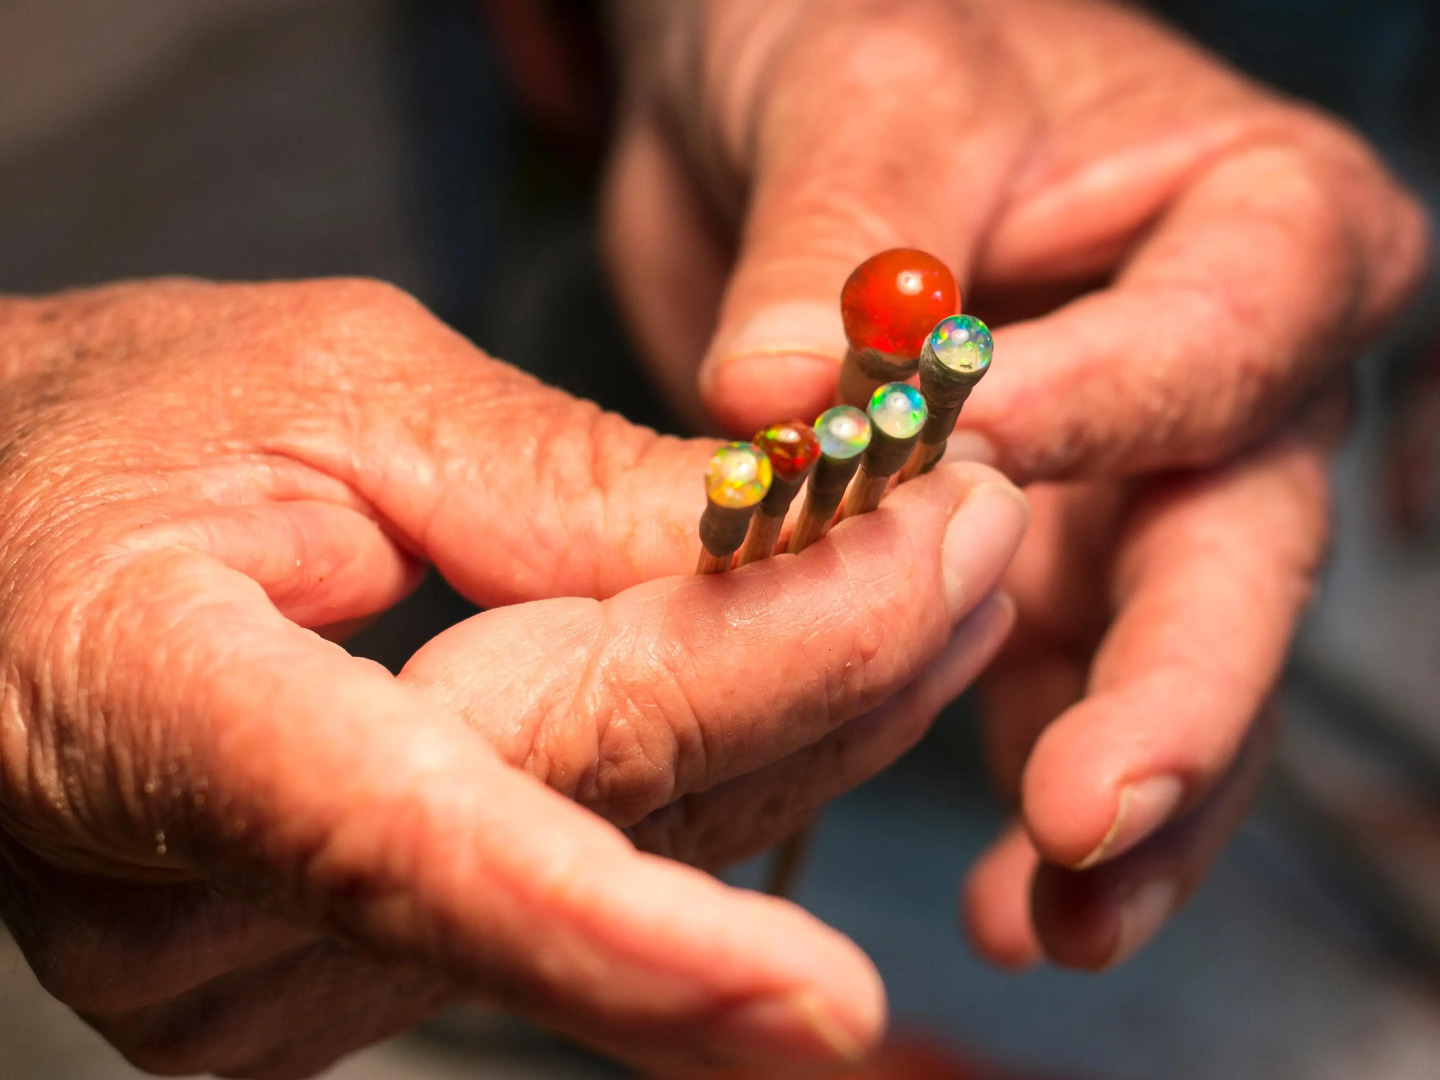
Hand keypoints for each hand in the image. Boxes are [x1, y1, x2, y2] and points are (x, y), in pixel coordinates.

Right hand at [0, 278, 1025, 1076]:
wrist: (5, 536)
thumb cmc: (118, 427)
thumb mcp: (327, 390)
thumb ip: (547, 488)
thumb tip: (770, 542)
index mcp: (147, 715)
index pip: (408, 855)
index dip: (625, 939)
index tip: (828, 1006)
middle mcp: (200, 909)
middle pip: (582, 819)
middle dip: (813, 689)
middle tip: (974, 542)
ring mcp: (273, 970)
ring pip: (624, 852)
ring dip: (805, 719)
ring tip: (937, 582)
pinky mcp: (346, 969)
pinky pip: (596, 863)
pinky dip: (723, 761)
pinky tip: (820, 665)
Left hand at [602, 0, 1428, 965]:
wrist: (786, 90)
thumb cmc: (856, 32)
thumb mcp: (863, 89)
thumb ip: (840, 242)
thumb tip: (781, 396)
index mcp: (1248, 224)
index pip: (1218, 339)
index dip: (1115, 417)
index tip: (988, 476)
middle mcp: (1219, 374)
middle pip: (1236, 549)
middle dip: (1170, 693)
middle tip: (1085, 812)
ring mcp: (1132, 487)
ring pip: (1164, 660)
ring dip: (1120, 799)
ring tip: (1057, 915)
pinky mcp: (1034, 564)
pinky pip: (1057, 695)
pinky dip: (1032, 791)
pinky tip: (1011, 899)